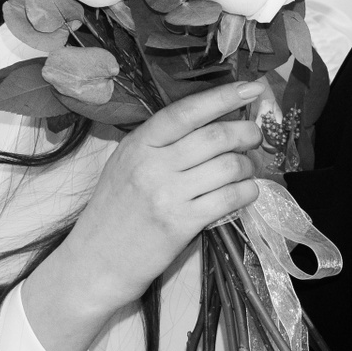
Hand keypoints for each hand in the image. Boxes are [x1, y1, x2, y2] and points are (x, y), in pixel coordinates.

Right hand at [22, 83, 263, 350]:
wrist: (95, 262)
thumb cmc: (113, 212)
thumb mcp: (125, 166)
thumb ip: (160, 144)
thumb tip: (210, 123)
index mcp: (138, 144)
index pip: (185, 111)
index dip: (223, 97)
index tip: (252, 88)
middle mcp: (152, 165)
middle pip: (214, 137)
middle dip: (246, 133)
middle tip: (256, 135)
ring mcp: (167, 195)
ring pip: (227, 166)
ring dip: (249, 166)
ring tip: (249, 169)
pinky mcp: (181, 224)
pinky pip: (228, 199)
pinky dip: (246, 192)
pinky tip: (246, 192)